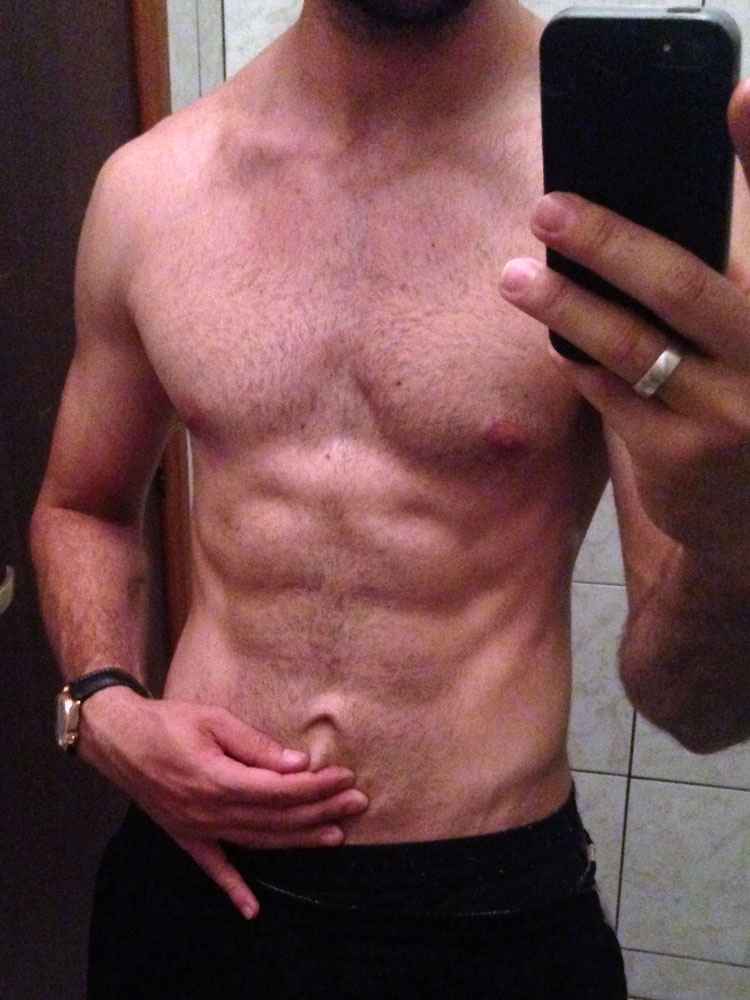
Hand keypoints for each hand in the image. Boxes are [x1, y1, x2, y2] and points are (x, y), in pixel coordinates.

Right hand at [79, 688, 368, 918]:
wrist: (118, 739)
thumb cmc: (168, 722)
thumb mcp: (214, 720)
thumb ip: (256, 745)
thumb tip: (297, 764)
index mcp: (218, 779)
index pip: (280, 791)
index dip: (316, 787)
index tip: (345, 777)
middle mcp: (210, 811)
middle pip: (277, 818)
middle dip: (321, 811)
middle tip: (357, 803)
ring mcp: (197, 828)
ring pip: (257, 841)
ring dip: (298, 841)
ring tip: (335, 836)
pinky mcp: (185, 836)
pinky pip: (213, 868)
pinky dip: (233, 889)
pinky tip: (252, 909)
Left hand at [499, 80, 749, 562]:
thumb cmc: (742, 399)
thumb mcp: (746, 340)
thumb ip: (711, 286)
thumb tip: (622, 230)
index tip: (736, 94)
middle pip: (680, 283)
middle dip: (608, 241)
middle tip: (548, 209)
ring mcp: (726, 413)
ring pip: (631, 346)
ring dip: (565, 305)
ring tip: (514, 277)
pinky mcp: (677, 458)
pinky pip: (609, 395)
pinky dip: (579, 362)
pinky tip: (557, 339)